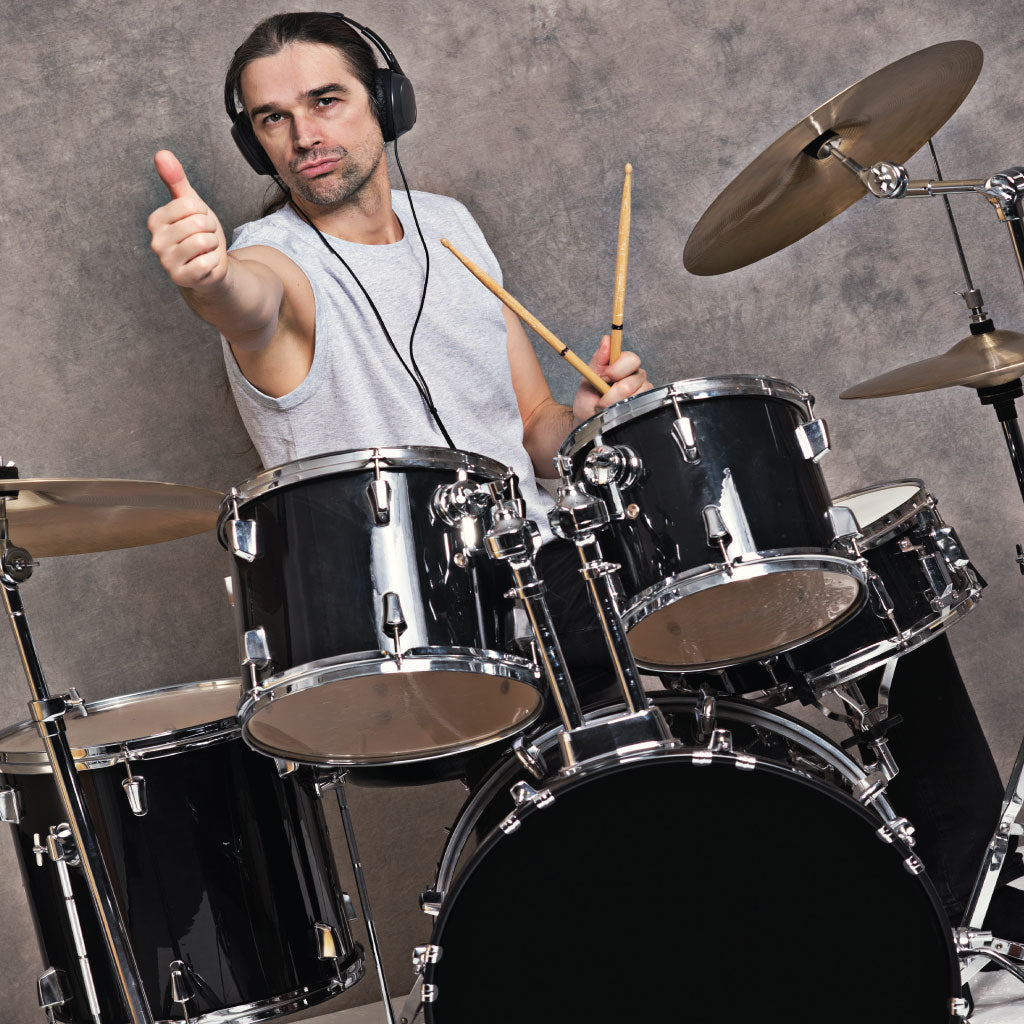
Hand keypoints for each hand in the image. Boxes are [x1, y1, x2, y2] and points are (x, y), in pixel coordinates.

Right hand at [147, 150, 227, 290]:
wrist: (210, 268)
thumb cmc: (200, 234)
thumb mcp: (192, 205)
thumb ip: (176, 180)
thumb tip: (161, 153)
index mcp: (155, 221)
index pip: (190, 205)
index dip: (203, 213)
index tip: (199, 223)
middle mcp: (156, 241)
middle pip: (198, 222)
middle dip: (210, 229)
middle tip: (205, 239)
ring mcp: (167, 262)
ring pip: (204, 240)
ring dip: (213, 245)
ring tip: (205, 250)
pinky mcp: (181, 278)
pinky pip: (207, 261)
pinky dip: (214, 262)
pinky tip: (206, 265)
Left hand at [572, 334, 650, 423]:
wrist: (587, 420)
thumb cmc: (588, 399)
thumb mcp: (588, 377)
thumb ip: (598, 360)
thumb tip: (606, 340)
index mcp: (622, 364)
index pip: (631, 359)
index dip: (618, 368)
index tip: (604, 377)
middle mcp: (635, 374)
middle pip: (634, 378)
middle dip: (614, 391)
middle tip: (601, 397)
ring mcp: (642, 389)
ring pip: (636, 394)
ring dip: (615, 403)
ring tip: (606, 406)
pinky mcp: (645, 403)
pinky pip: (639, 405)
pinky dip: (622, 410)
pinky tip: (615, 411)